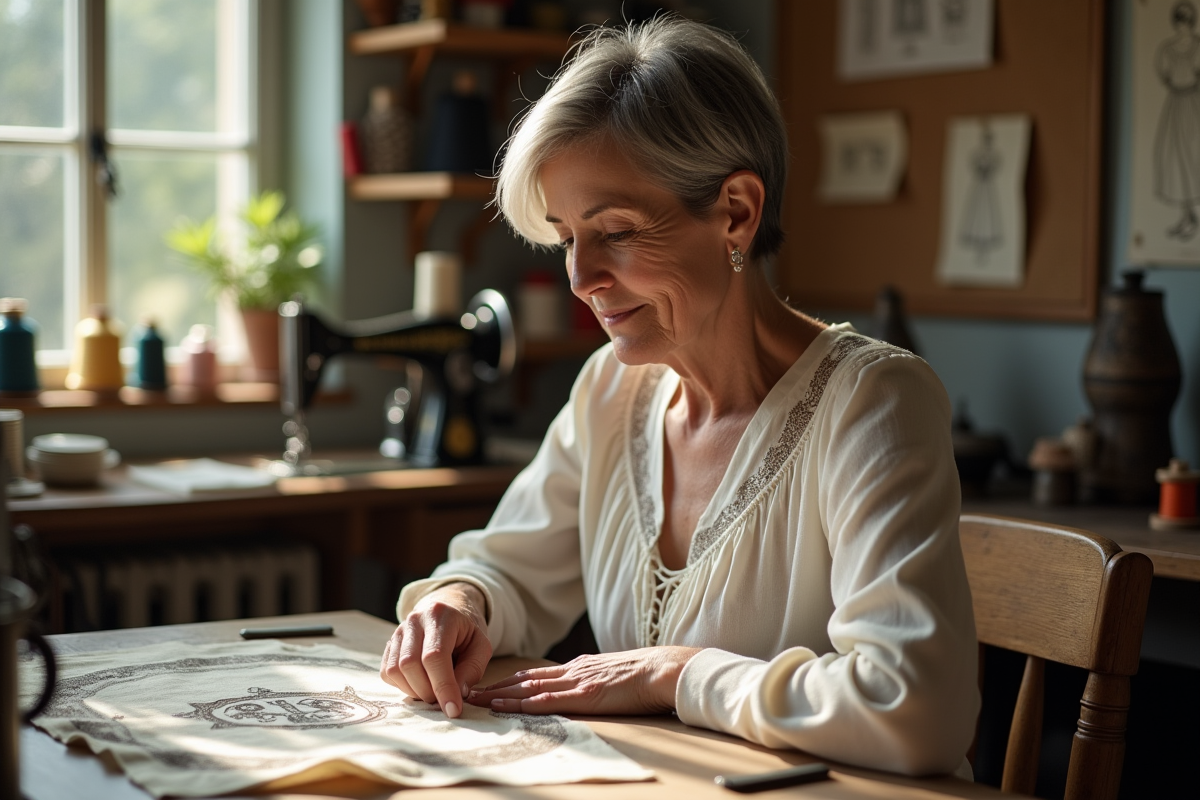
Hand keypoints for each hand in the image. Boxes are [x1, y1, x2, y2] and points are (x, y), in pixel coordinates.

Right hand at [380, 582, 491, 718]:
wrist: (449, 613)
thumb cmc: (467, 633)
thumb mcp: (481, 647)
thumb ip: (471, 670)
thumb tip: (457, 694)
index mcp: (440, 616)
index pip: (435, 656)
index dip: (443, 686)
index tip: (453, 710)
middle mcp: (414, 620)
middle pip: (410, 664)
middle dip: (427, 691)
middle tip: (444, 700)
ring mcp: (398, 632)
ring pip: (395, 670)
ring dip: (415, 691)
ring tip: (433, 691)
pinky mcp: (389, 645)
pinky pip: (387, 673)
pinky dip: (403, 686)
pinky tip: (420, 683)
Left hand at [467, 646, 701, 715]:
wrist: (664, 670)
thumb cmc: (646, 675)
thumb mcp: (613, 674)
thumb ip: (595, 678)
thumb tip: (583, 687)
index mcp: (579, 667)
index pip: (537, 674)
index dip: (511, 681)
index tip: (489, 686)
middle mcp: (572, 671)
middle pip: (524, 679)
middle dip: (496, 686)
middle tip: (469, 692)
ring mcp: (576, 682)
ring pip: (528, 688)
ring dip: (500, 694)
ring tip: (476, 700)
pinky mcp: (584, 695)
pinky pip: (546, 700)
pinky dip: (521, 703)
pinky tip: (505, 706)